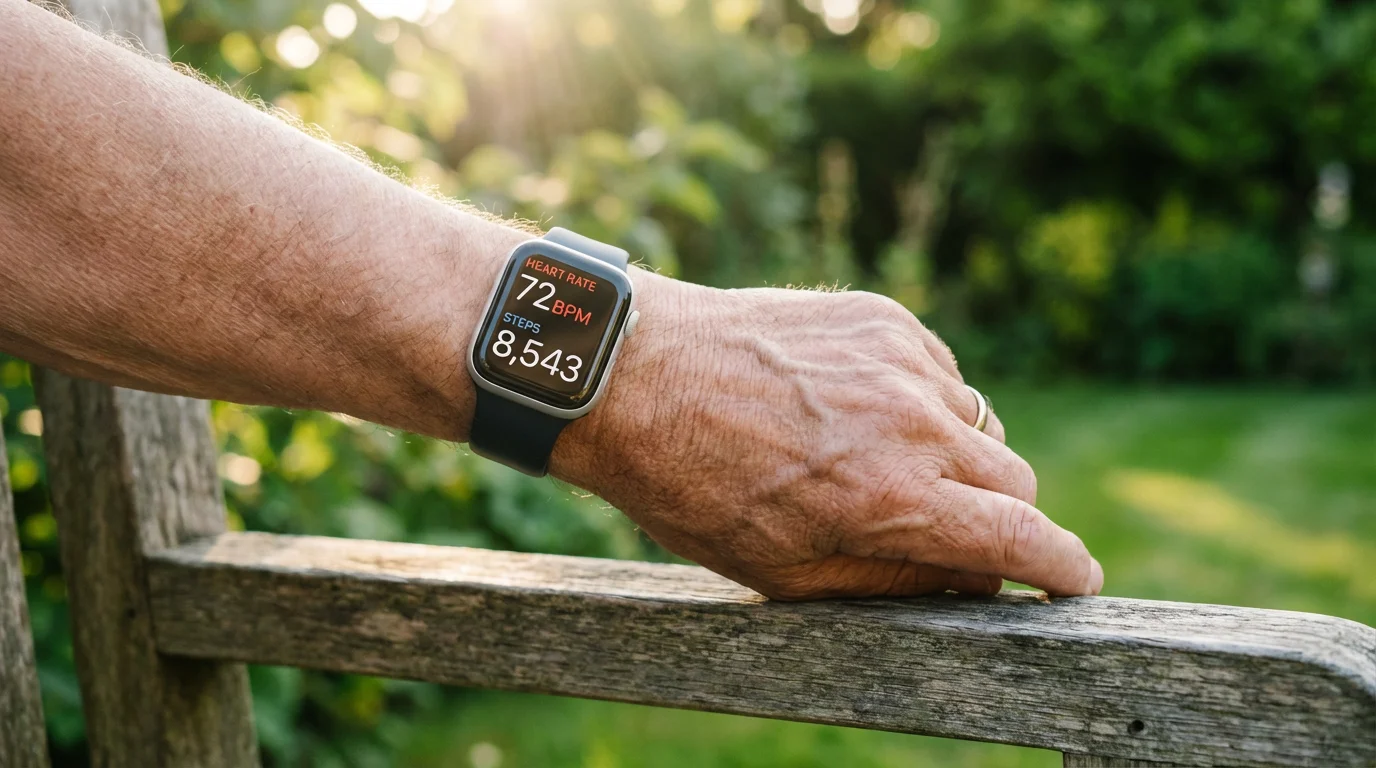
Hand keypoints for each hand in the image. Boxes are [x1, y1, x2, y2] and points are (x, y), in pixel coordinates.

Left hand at [555, 274, 1102, 599]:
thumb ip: (894, 579)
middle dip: (1001, 517)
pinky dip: (920, 400)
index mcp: (894, 501)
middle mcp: (915, 426)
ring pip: (979, 423)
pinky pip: (940, 372)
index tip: (1076, 578)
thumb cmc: (694, 485)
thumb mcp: (785, 570)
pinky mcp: (884, 317)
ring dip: (953, 454)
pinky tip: (856, 408)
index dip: (1060, 568)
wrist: (636, 374)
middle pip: (1016, 481)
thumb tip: (973, 578)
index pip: (1021, 540)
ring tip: (875, 460)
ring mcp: (903, 362)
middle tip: (951, 527)